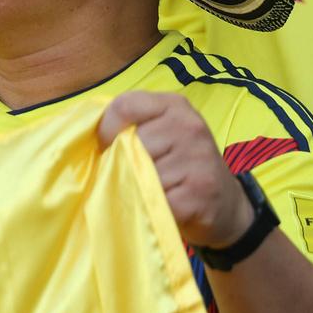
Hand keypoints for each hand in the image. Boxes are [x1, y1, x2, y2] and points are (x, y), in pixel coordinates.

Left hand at [99, 91, 252, 249]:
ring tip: (156, 189)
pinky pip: (156, 199)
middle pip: (132, 142)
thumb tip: (86, 137)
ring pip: (142, 172)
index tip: (107, 147)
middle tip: (138, 174)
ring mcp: (198, 157)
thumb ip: (131, 126)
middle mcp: (189, 125)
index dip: (107, 129)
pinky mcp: (201, 191)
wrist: (225, 205)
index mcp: (174, 105)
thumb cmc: (179, 167)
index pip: (124, 105)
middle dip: (125, 163)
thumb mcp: (161, 134)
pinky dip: (153, 208)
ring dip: (140, 187)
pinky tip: (167, 206)